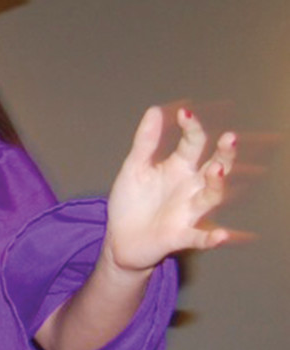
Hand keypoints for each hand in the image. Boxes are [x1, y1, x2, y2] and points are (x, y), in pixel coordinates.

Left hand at [102, 106, 237, 274]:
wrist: (119, 240)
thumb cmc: (131, 203)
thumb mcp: (134, 168)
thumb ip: (145, 142)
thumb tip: (154, 110)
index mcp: (179, 168)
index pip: (194, 143)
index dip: (192, 127)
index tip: (185, 112)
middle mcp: (190, 187)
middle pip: (215, 167)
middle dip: (225, 153)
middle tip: (229, 137)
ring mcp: (188, 211)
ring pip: (211, 196)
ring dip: (216, 184)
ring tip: (215, 169)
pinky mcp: (180, 235)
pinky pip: (200, 237)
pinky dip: (212, 237)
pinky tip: (221, 235)